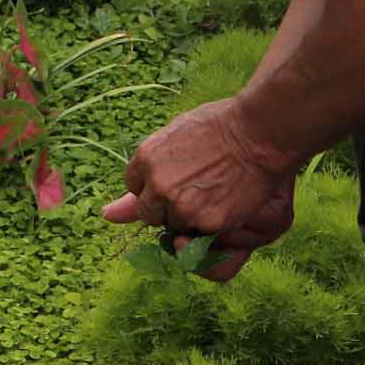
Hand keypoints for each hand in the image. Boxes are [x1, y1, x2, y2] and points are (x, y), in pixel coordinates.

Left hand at [97, 99, 297, 281]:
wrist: (258, 133)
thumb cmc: (219, 128)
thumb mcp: (172, 137)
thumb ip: (142, 175)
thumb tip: (106, 216)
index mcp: (144, 158)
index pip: (136, 189)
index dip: (157, 186)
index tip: (178, 176)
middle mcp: (157, 185)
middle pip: (151, 213)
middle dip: (168, 206)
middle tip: (198, 186)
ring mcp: (180, 206)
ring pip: (174, 227)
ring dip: (189, 218)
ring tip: (213, 192)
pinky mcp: (206, 223)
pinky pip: (199, 237)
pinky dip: (211, 227)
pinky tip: (225, 202)